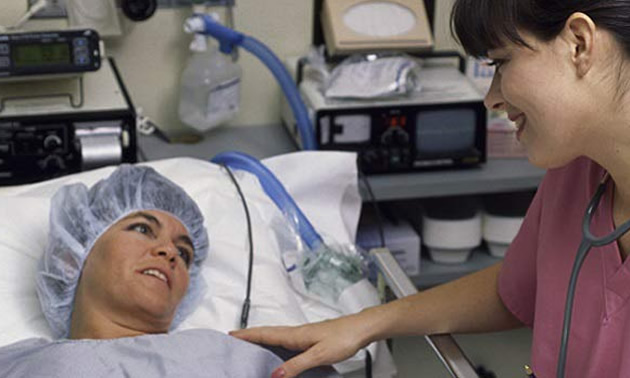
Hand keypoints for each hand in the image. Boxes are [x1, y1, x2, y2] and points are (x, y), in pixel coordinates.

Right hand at [230, 314, 368, 377]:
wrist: (361, 329)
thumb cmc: (344, 337)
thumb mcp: (318, 355)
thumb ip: (296, 365)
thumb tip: (274, 375)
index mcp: (294, 334)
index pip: (264, 333)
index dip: (247, 335)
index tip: (230, 336)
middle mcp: (296, 333)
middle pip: (267, 334)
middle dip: (249, 337)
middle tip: (234, 341)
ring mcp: (303, 336)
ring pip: (276, 338)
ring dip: (261, 341)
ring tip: (250, 348)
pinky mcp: (310, 340)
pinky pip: (286, 343)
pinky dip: (275, 346)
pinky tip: (278, 354)